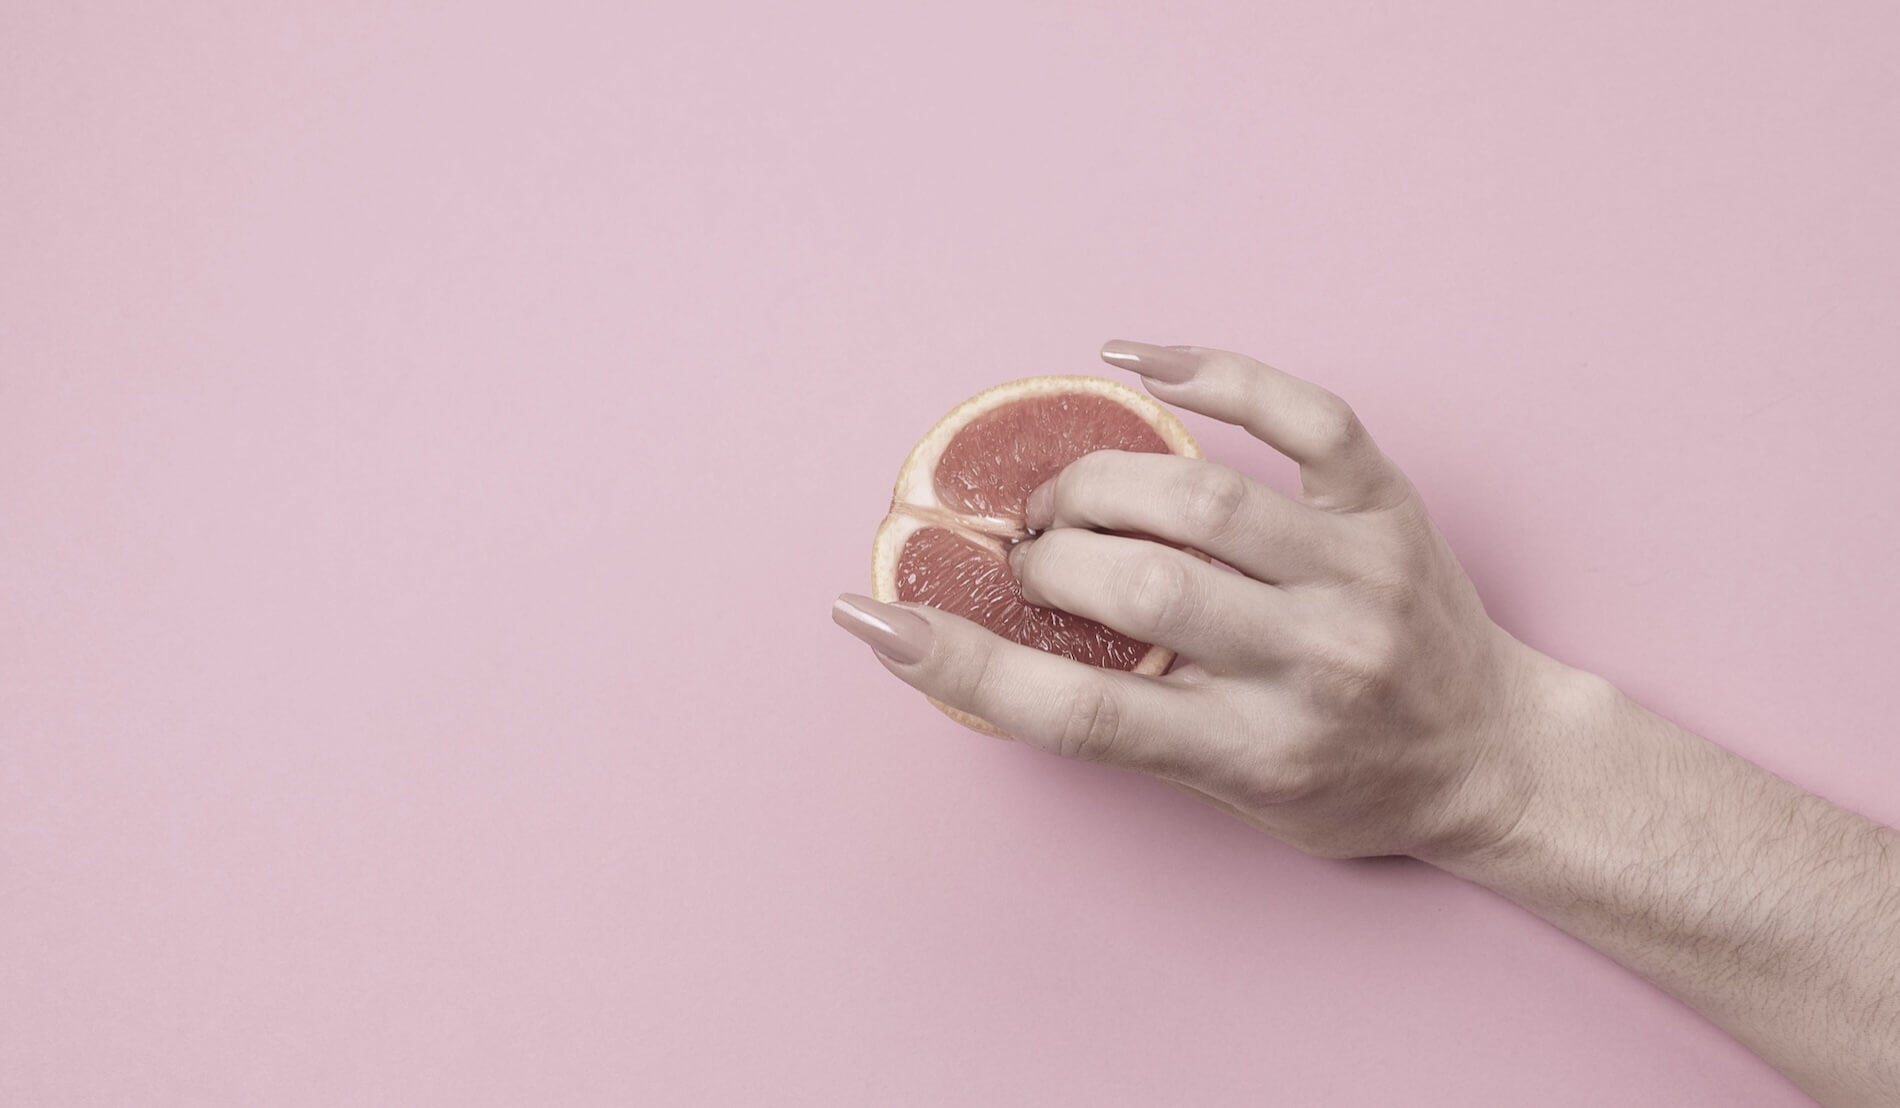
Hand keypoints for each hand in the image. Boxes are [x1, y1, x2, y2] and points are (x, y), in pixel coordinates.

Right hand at [836, 340, 1584, 861]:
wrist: (1495, 756)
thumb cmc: (1348, 783)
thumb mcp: (1236, 796)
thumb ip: (1133, 725)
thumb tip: (1002, 641)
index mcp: (1255, 755)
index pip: (1080, 711)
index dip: (959, 663)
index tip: (873, 619)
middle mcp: (1311, 666)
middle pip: (1127, 588)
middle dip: (1040, 560)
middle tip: (1020, 556)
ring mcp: (1357, 574)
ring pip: (1193, 498)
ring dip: (1093, 485)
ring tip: (1062, 499)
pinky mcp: (1389, 505)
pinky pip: (1298, 414)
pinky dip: (1210, 373)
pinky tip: (1136, 364)